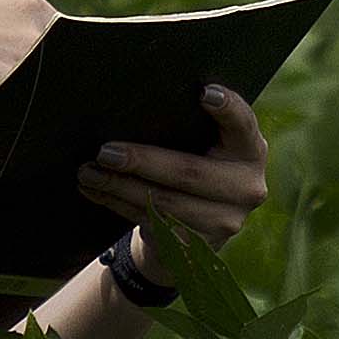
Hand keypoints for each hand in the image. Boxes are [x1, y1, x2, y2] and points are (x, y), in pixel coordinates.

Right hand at [0, 0, 60, 101]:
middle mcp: (27, 5)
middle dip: (34, 67)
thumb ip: (0, 23)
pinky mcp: (13, 68)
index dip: (31, 50)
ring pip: (47, 71)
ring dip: (27, 85)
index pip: (48, 26)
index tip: (10, 62)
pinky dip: (16, 102)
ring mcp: (25, 37)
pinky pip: (31, 93)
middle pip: (57, 48)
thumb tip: (19, 51)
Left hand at [75, 84, 271, 269]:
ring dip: (119, 186)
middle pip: (190, 172)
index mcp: (250, 150)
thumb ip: (190, 126)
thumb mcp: (203, 145)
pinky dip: (118, 203)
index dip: (229, 109)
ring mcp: (225, 221)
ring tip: (88, 172)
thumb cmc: (194, 165)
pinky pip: (151, 222)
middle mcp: (247, 187)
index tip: (205, 93)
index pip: (243, 124)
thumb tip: (135, 103)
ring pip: (164, 202)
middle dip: (143, 161)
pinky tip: (95, 190)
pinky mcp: (198, 245)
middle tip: (105, 151)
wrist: (195, 226)